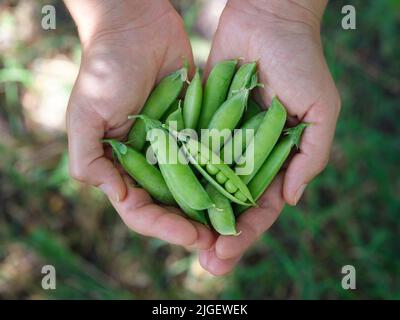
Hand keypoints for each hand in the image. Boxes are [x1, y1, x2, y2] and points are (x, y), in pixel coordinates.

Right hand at [65, 0, 214, 249]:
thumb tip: (116, 196)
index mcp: (121, 167)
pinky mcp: (197, 130)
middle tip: (222, 245)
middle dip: (194, 229)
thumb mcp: (85, 116)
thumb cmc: (105, 68)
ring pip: (196, 189)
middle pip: (172, 208)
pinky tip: (244, 193)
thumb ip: (89, 160)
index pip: (142, 211)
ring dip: (215, 211)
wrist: (137, 27)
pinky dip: (225, 177)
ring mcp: (175, 149)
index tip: (194, 237)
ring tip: (237, 228)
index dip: (166, 228)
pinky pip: (212, 159)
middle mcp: (148, 163)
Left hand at [200, 0, 340, 274]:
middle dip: (220, 234)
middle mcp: (248, 155)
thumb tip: (291, 200)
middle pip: (231, 203)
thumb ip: (311, 157)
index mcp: (278, 159)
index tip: (227, 253)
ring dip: (196, 215)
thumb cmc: (300, 62)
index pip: (263, 206)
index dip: (247, 232)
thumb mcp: (321, 110)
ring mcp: (223, 141)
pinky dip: (181, 175)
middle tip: (205, 263)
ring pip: (207, 185)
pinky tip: (167, 200)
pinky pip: (190, 152)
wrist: (267, 20)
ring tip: (183, 242)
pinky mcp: (201, 122)